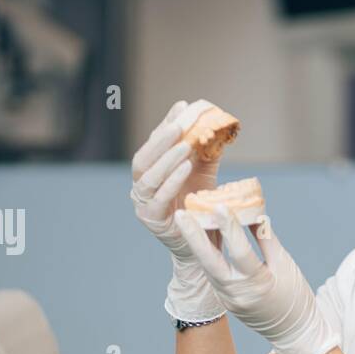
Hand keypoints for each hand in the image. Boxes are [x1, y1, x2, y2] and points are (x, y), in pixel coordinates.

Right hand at [130, 99, 225, 322]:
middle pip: (144, 158)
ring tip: (185, 144)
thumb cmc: (201, 208)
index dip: (165, 125)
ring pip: (148, 177)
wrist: (204, 245)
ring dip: (166, 158)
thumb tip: (214, 120)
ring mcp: (143, 204)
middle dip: (161, 139)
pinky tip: (186, 168)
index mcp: (150, 173)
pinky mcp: (151, 220)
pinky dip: (171, 181)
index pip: (153, 144)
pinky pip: (158, 198)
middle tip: (179, 124)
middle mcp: (141, 187)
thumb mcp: (204, 174)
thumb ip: (204, 150)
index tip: (182, 108)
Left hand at [173, 205, 338, 353]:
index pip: (239, 251)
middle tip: (180, 214)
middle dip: (194, 236)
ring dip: (197, 243)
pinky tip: (202, 237)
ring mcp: (227, 299)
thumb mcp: (286, 266)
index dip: (230, 227)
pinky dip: (208, 254)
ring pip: (208, 266)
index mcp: (257, 284)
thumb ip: (266, 239)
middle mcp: (236, 294)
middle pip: (210, 261)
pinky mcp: (225, 300)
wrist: (293, 333)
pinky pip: (213, 273)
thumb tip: (252, 214)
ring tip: (187, 219)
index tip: (219, 204)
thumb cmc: (296, 298)